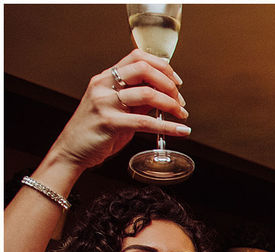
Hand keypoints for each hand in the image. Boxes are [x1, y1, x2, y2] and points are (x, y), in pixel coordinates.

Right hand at [46, 50, 186, 173]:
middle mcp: (103, 85)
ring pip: (147, 93)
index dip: (162, 66)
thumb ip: (139, 101)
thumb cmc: (97, 131)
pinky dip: (168, 126)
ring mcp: (105, 102)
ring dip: (171, 104)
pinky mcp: (109, 122)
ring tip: (182, 114)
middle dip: (168, 83)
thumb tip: (164, 97)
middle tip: (180, 100)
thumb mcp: (119, 109)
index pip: (137, 57)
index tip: (177, 81)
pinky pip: (145, 122)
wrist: (72, 150)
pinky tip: (182, 130)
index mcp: (106, 78)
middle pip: (143, 68)